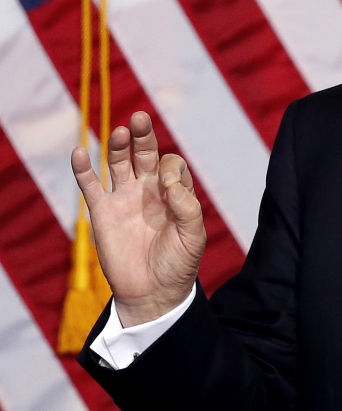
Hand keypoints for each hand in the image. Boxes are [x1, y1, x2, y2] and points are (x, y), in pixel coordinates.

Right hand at [71, 111, 206, 326]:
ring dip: (118, 145)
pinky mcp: (103, 212)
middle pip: (145, 153)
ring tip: (120, 131)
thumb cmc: (179, 263)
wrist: (154, 292)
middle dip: (144, 136)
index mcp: (174, 193)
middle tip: (140, 118)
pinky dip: (83, 169)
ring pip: (118, 163)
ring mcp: (124, 199)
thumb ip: (188, 208)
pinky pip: (90, 186)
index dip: (170, 168)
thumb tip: (171, 184)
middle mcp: (149, 190)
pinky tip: (79, 151)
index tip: (168, 187)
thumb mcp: (193, 236)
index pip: (171, 165)